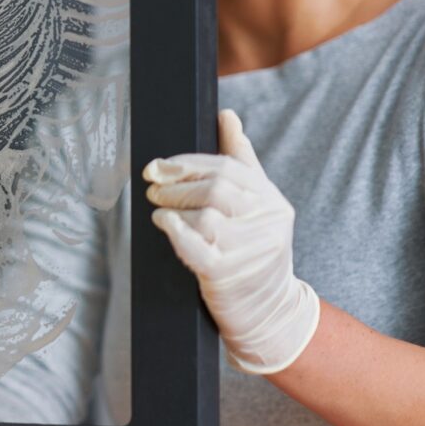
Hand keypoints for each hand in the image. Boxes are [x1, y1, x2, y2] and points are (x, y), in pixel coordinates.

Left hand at [143, 109, 320, 374]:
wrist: (268, 311)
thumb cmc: (252, 250)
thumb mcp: (255, 205)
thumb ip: (241, 160)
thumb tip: (227, 114)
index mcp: (272, 201)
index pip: (228, 168)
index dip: (188, 162)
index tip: (157, 166)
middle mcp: (268, 223)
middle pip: (216, 189)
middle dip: (176, 184)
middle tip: (152, 187)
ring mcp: (250, 251)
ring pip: (206, 216)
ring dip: (172, 208)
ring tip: (158, 209)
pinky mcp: (229, 276)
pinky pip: (197, 247)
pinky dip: (175, 231)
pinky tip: (164, 224)